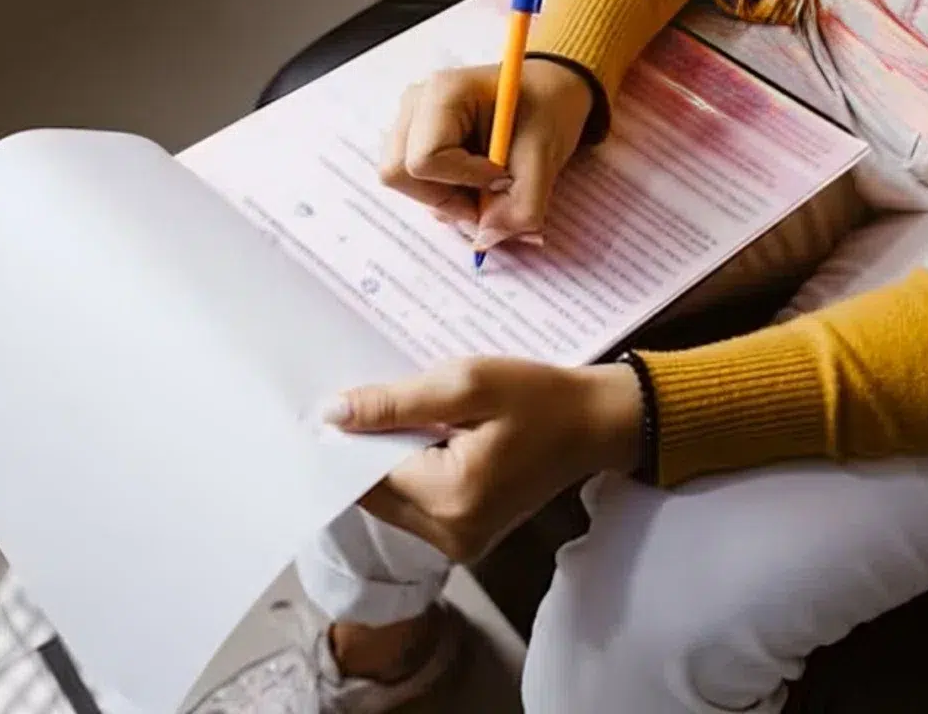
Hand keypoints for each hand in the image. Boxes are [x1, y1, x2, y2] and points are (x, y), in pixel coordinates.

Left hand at [326, 358, 641, 562]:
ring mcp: (459, 544)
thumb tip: (332, 414)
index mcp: (450, 500)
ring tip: (412, 415)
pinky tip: (428, 437)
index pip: (366, 473)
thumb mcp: (468, 384)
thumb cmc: (539, 397)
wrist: (595, 423)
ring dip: (390, 461)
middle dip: (370, 450)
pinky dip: (411, 473)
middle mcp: (449, 536)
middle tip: (381, 401)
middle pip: (374, 493)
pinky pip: (415, 506)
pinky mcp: (466, 539)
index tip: (347, 401)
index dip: (352, 437)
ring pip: (390, 501)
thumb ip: (395, 403)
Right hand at [378, 60, 592, 250]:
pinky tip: (476, 182)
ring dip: (447, 199)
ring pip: (402, 183)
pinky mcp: (413, 140)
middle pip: (398, 174)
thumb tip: (485, 240)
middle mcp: (415, 104)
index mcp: (443, 93)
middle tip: (489, 197)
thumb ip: (521, 204)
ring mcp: (409, 122)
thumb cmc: (547, 109)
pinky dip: (446, 194)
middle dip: (445, 198)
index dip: (462, 182)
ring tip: (487, 187)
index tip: (502, 177)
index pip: (423, 161)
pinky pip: (414, 183)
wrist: (550, 91)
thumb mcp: (545, 156)